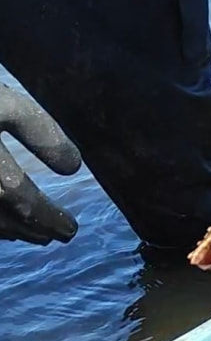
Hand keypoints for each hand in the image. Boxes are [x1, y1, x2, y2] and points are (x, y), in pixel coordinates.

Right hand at [0, 84, 81, 245]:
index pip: (20, 197)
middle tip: (61, 235)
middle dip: (33, 228)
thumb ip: (40, 132)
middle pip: (1, 216)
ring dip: (12, 230)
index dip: (48, 218)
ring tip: (38, 235)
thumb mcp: (6, 105)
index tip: (71, 229)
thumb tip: (73, 168)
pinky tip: (5, 227)